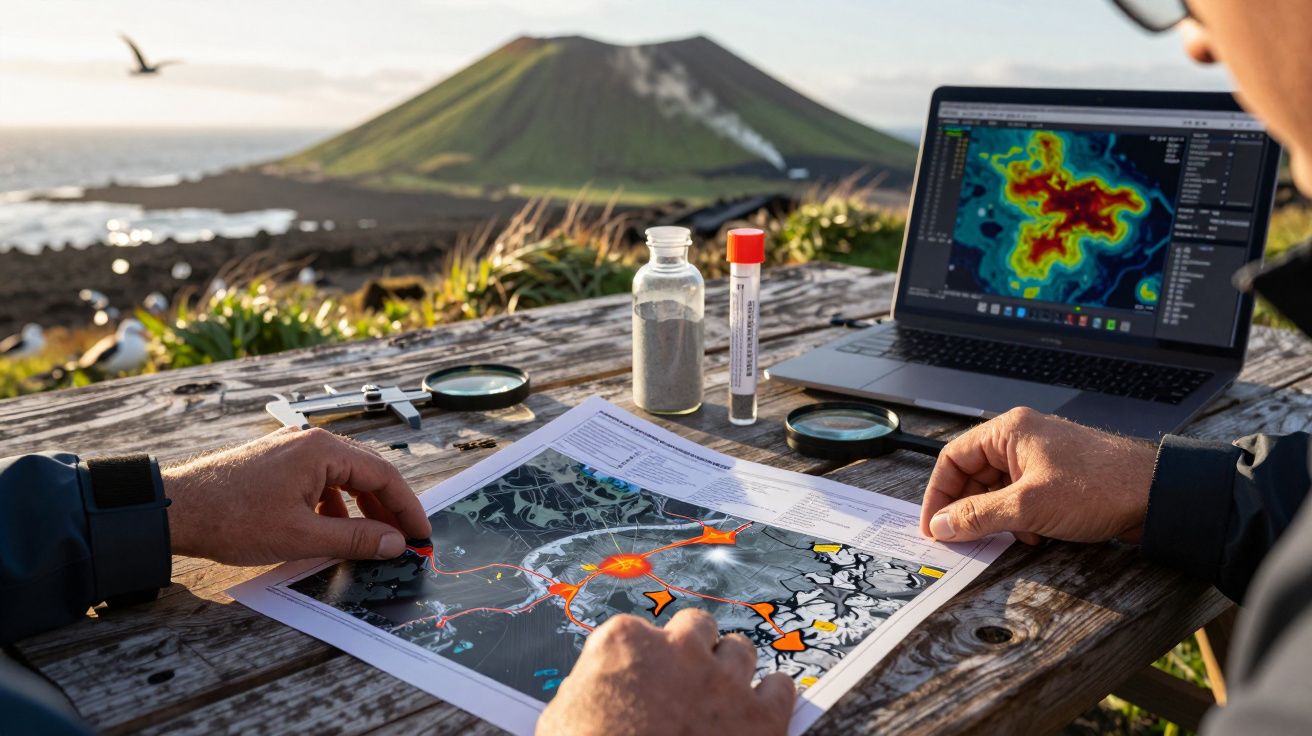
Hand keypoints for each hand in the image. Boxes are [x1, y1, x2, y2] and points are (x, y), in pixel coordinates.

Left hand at [163, 427, 431, 564]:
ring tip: (370, 540)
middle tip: (402, 541)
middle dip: (388, 509)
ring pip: (343, 478)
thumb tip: (394, 542)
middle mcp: (311, 441)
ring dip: (361, 509)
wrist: (173, 509)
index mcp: (323, 451)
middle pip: (367, 473)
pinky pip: (320, 481)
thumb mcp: (301, 536)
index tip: (420, 535)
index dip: (407, 508)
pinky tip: (330, 529)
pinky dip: (334, 505)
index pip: (384, 476)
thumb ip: (355, 538)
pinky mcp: (276, 463)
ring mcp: (292, 450)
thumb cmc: (231, 519)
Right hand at [536, 609, 795, 735]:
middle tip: (686, 682)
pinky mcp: (760, 717)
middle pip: (696, 629)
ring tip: (724, 694)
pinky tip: (762, 709)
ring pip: (741, 650)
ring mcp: (722, 681)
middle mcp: (677, 649)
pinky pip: (780, 689)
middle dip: (693, 652)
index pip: (642, 631)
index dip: (647, 659)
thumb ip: (586, 690)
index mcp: (624, 642)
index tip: (647, 678)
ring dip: (732, 669)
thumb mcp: (561, 720)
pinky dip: (773, 697)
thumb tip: (595, 693)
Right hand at [920, 407, 1157, 545]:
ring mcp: (1041, 455)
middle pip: (974, 474)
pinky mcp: (1058, 475)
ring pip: (998, 488)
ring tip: (1009, 536)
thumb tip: (942, 525)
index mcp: (1008, 431)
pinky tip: (1035, 534)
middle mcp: (1022, 437)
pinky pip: (1021, 495)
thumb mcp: (1028, 507)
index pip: (953, 458)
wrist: (1157, 494)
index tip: (934, 525)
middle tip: (963, 538)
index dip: (939, 494)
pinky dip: (1019, 517)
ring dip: (997, 516)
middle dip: (969, 508)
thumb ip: (978, 516)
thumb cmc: (1099, 487)